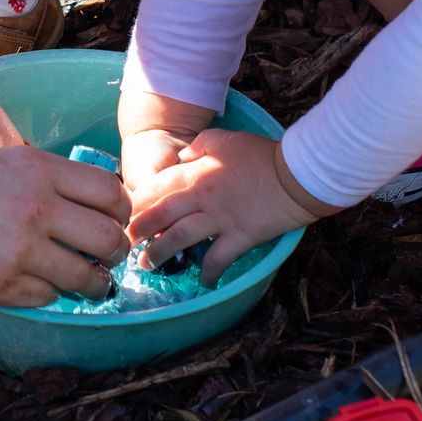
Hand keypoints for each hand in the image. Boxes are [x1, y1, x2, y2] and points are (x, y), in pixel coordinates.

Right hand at [0, 145, 128, 305]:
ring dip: (93, 284)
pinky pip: (46, 297)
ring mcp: (20, 249)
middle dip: (116, 254)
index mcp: (36, 169)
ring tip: (88, 284)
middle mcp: (36, 207)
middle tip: (109, 259)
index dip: (121, 212)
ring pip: (86, 277)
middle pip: (110, 238)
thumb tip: (79, 209)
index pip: (110, 192)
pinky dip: (47, 294)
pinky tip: (34, 285)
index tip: (115, 222)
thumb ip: (39, 181)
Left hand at [128, 128, 316, 282]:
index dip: (137, 203)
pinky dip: (208, 271)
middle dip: (139, 231)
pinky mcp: (241, 236)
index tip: (124, 214)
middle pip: (161, 216)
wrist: (297, 173)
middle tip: (125, 244)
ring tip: (147, 265)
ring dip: (161, 253)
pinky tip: (202, 281)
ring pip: (180, 238)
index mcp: (196, 173)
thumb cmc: (261, 154)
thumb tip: (182, 157)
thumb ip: (199, 147)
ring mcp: (221, 219)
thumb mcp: (225, 139)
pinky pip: (218, 258)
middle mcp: (202, 198)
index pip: (157, 188)